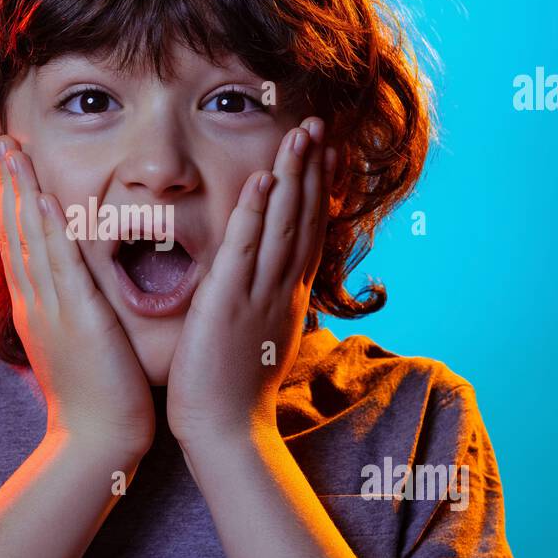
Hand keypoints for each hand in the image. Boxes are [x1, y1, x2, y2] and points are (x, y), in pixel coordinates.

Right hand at [0, 135, 154, 459]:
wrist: (95, 440)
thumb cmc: (94, 393)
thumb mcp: (72, 339)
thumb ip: (67, 306)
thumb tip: (67, 282)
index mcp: (35, 300)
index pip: (15, 233)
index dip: (6, 189)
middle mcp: (35, 297)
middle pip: (11, 224)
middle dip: (0, 174)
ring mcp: (51, 306)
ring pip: (29, 236)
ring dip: (18, 189)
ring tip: (7, 145)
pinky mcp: (77, 317)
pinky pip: (60, 264)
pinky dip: (49, 229)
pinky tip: (44, 198)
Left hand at [165, 116, 337, 449]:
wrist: (227, 433)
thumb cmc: (234, 390)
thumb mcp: (259, 337)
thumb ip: (264, 304)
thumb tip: (269, 285)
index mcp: (286, 297)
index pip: (311, 232)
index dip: (320, 190)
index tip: (330, 154)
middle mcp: (281, 290)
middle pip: (306, 218)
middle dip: (313, 169)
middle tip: (321, 125)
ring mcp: (259, 295)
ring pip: (285, 225)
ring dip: (294, 176)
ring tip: (302, 133)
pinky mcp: (229, 304)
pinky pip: (247, 249)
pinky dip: (258, 212)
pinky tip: (264, 179)